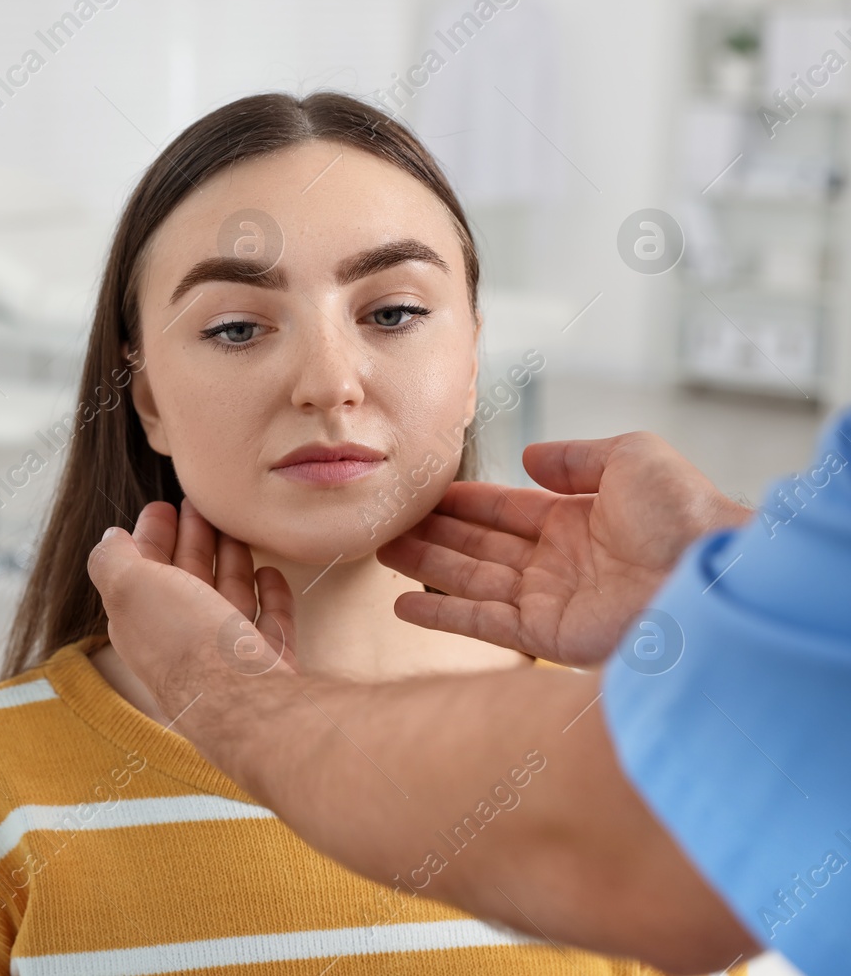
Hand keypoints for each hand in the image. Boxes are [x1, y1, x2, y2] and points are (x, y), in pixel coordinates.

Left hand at [87, 497, 296, 716]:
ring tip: (235, 527)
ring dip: (230, 560)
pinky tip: (270, 570)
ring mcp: (228, 655)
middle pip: (185, 580)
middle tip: (200, 505)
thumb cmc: (183, 638)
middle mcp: (182, 641)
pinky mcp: (268, 663)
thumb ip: (112, 560)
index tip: (162, 506)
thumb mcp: (130, 587)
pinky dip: (270, 595)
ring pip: (228, 597)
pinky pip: (270, 623)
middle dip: (190, 541)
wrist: (243, 697)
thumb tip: (109, 538)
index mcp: (144, 624)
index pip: (141, 572)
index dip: (149, 537)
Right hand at [376, 432, 750, 666]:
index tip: (425, 493)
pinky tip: (404, 605)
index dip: (465, 502)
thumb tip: (530, 458)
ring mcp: (549, 601)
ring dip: (425, 568)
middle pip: (478, 545)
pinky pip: (481, 623)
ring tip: (381, 551)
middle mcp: (558, 563)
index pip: (505, 510)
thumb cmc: (686, 516)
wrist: (712, 576)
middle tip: (387, 522)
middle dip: (433, 534)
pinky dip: (441, 616)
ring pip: (470, 581)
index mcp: (577, 522)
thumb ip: (576, 457)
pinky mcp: (545, 635)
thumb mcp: (633, 458)